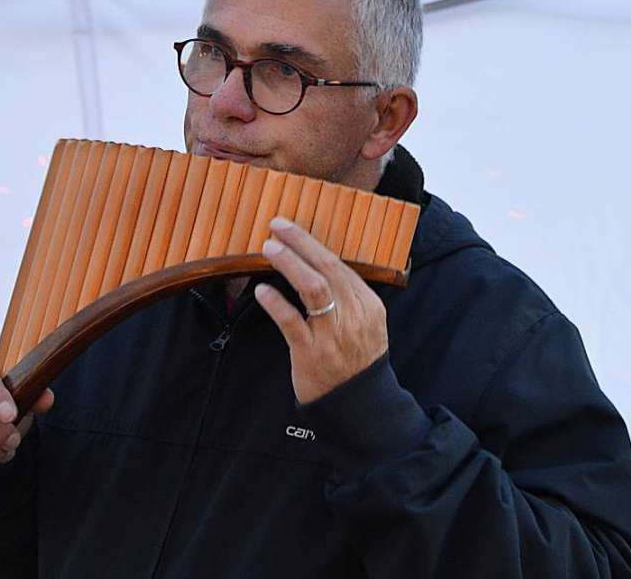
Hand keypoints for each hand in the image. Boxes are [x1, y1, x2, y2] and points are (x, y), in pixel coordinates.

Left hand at [255, 216, 387, 403]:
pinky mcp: (311, 354)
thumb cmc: (356, 358)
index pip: (339, 264)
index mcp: (368, 305)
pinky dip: (276, 304)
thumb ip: (347, 295)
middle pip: (327, 269)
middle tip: (277, 226)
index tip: (289, 227)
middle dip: (301, 243)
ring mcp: (333, 335)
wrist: (359, 404)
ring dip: (290, 264)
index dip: (311, 242)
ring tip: (269, 248)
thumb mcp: (365, 324)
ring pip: (313, 289)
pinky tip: (262, 290)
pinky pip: (292, 323)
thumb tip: (315, 262)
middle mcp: (353, 316)